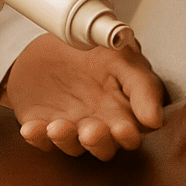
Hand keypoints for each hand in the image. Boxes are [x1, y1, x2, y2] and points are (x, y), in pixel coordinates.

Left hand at [0, 33, 165, 160]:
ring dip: (64, 139)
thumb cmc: (97, 51)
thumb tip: (155, 120)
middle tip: (91, 132)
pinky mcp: (42, 125)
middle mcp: (97, 125)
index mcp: (121, 113)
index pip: (130, 135)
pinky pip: (39, 138)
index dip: (127, 136)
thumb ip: (142, 86)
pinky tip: (31, 128)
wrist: (57, 38)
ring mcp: (70, 127)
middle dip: (97, 142)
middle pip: (102, 147)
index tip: (124, 130)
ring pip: (71, 146)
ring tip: (58, 127)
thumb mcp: (123, 58)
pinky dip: (35, 135)